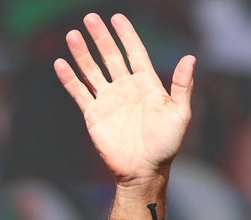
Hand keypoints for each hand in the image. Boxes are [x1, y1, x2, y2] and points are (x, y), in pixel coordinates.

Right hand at [54, 13, 193, 183]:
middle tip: (90, 18)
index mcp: (146, 84)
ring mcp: (108, 100)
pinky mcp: (94, 114)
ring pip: (92, 70)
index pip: (134, 52)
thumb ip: (182, 86)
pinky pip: (79, 92)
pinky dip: (69, 78)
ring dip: (82, 53)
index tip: (117, 18)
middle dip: (101, 37)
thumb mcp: (180, 114)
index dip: (126, 35)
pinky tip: (60, 63)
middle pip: (110, 56)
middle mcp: (125, 88)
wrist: (144, 171)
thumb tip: (190, 58)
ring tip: (73, 35)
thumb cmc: (166, 145)